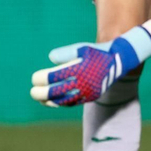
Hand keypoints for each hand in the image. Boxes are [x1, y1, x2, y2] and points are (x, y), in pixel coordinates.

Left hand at [30, 24, 150, 106]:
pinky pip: (74, 102)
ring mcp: (88, 91)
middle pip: (57, 91)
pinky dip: (62, 102)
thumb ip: (65, 53)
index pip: (54, 77)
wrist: (119, 62)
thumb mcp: (82, 48)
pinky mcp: (91, 96)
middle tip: (32, 92)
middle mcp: (83, 82)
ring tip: (40, 99)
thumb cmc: (96, 52)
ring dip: (51, 101)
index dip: (42, 79)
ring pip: (65, 100)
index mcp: (79, 69)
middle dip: (42, 93)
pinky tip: (52, 101)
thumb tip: (51, 58)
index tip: (34, 79)